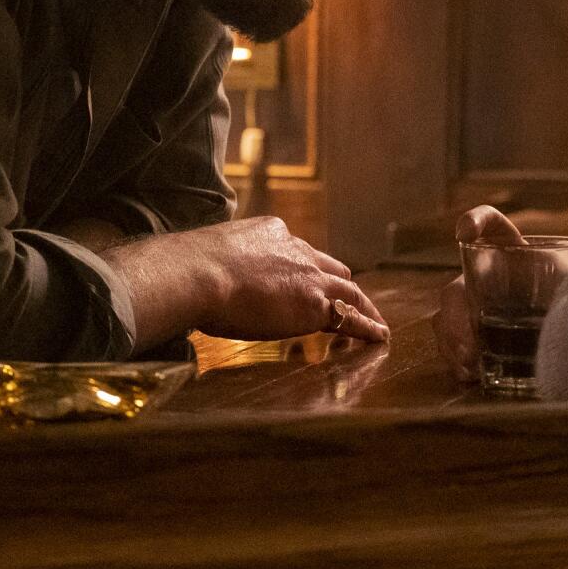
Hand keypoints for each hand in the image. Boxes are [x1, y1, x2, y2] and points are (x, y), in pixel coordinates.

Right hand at [125, 216, 388, 342]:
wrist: (198, 273)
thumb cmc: (188, 270)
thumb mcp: (208, 257)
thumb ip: (215, 266)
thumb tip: (193, 279)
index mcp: (270, 232)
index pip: (297, 251)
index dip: (303, 268)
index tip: (304, 280)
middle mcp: (296, 248)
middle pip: (330, 266)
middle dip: (339, 283)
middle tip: (348, 298)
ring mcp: (310, 276)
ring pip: (349, 290)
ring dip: (363, 306)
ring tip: (375, 321)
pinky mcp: (316, 304)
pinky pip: (352, 316)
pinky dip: (368, 326)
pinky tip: (379, 336)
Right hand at [434, 205, 524, 383]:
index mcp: (512, 250)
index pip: (490, 224)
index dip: (475, 221)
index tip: (464, 232)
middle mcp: (485, 277)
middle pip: (455, 290)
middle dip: (456, 314)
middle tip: (469, 342)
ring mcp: (474, 307)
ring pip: (445, 320)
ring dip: (452, 341)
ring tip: (469, 362)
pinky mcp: (473, 335)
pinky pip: (452, 345)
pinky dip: (456, 360)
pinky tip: (469, 374)